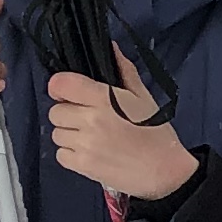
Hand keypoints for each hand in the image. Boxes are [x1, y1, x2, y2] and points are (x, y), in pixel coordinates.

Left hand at [44, 67, 198, 198]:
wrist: (166, 173)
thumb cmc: (157, 135)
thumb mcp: (144, 98)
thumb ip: (124, 72)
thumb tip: (111, 48)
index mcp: (104, 99)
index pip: (61, 84)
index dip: (61, 87)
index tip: (70, 93)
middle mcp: (90, 120)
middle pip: (55, 111)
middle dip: (68, 113)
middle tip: (88, 119)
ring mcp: (84, 145)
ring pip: (56, 134)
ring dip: (69, 134)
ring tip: (90, 137)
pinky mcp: (83, 166)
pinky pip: (60, 155)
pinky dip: (70, 153)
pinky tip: (89, 152)